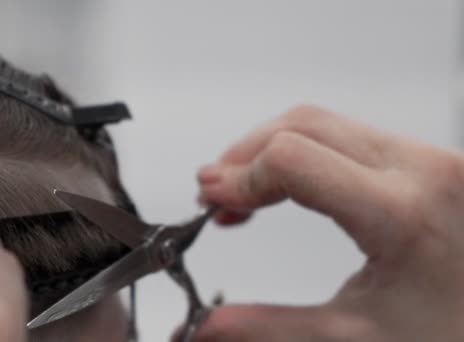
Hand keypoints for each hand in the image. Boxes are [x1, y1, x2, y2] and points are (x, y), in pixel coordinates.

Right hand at [189, 105, 463, 340]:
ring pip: (325, 123)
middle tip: (216, 193)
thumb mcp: (354, 337)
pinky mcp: (429, 159)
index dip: (239, 177)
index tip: (211, 200)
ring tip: (244, 192)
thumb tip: (207, 326)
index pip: (293, 159)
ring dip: (272, 149)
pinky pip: (350, 135)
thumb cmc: (453, 336)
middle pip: (303, 125)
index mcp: (403, 214)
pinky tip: (287, 183)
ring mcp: (430, 157)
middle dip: (246, 155)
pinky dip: (305, 152)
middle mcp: (423, 169)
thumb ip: (268, 327)